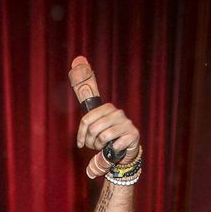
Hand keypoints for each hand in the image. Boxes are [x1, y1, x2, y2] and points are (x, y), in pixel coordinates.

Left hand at [68, 56, 139, 178]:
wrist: (126, 147)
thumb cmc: (107, 134)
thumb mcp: (96, 121)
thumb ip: (87, 106)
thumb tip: (77, 62)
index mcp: (107, 108)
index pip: (86, 119)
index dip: (81, 134)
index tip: (81, 143)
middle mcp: (118, 113)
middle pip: (93, 129)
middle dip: (91, 142)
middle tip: (94, 146)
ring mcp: (127, 123)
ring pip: (103, 137)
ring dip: (100, 146)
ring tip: (103, 146)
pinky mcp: (133, 134)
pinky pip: (115, 144)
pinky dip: (112, 150)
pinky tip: (115, 148)